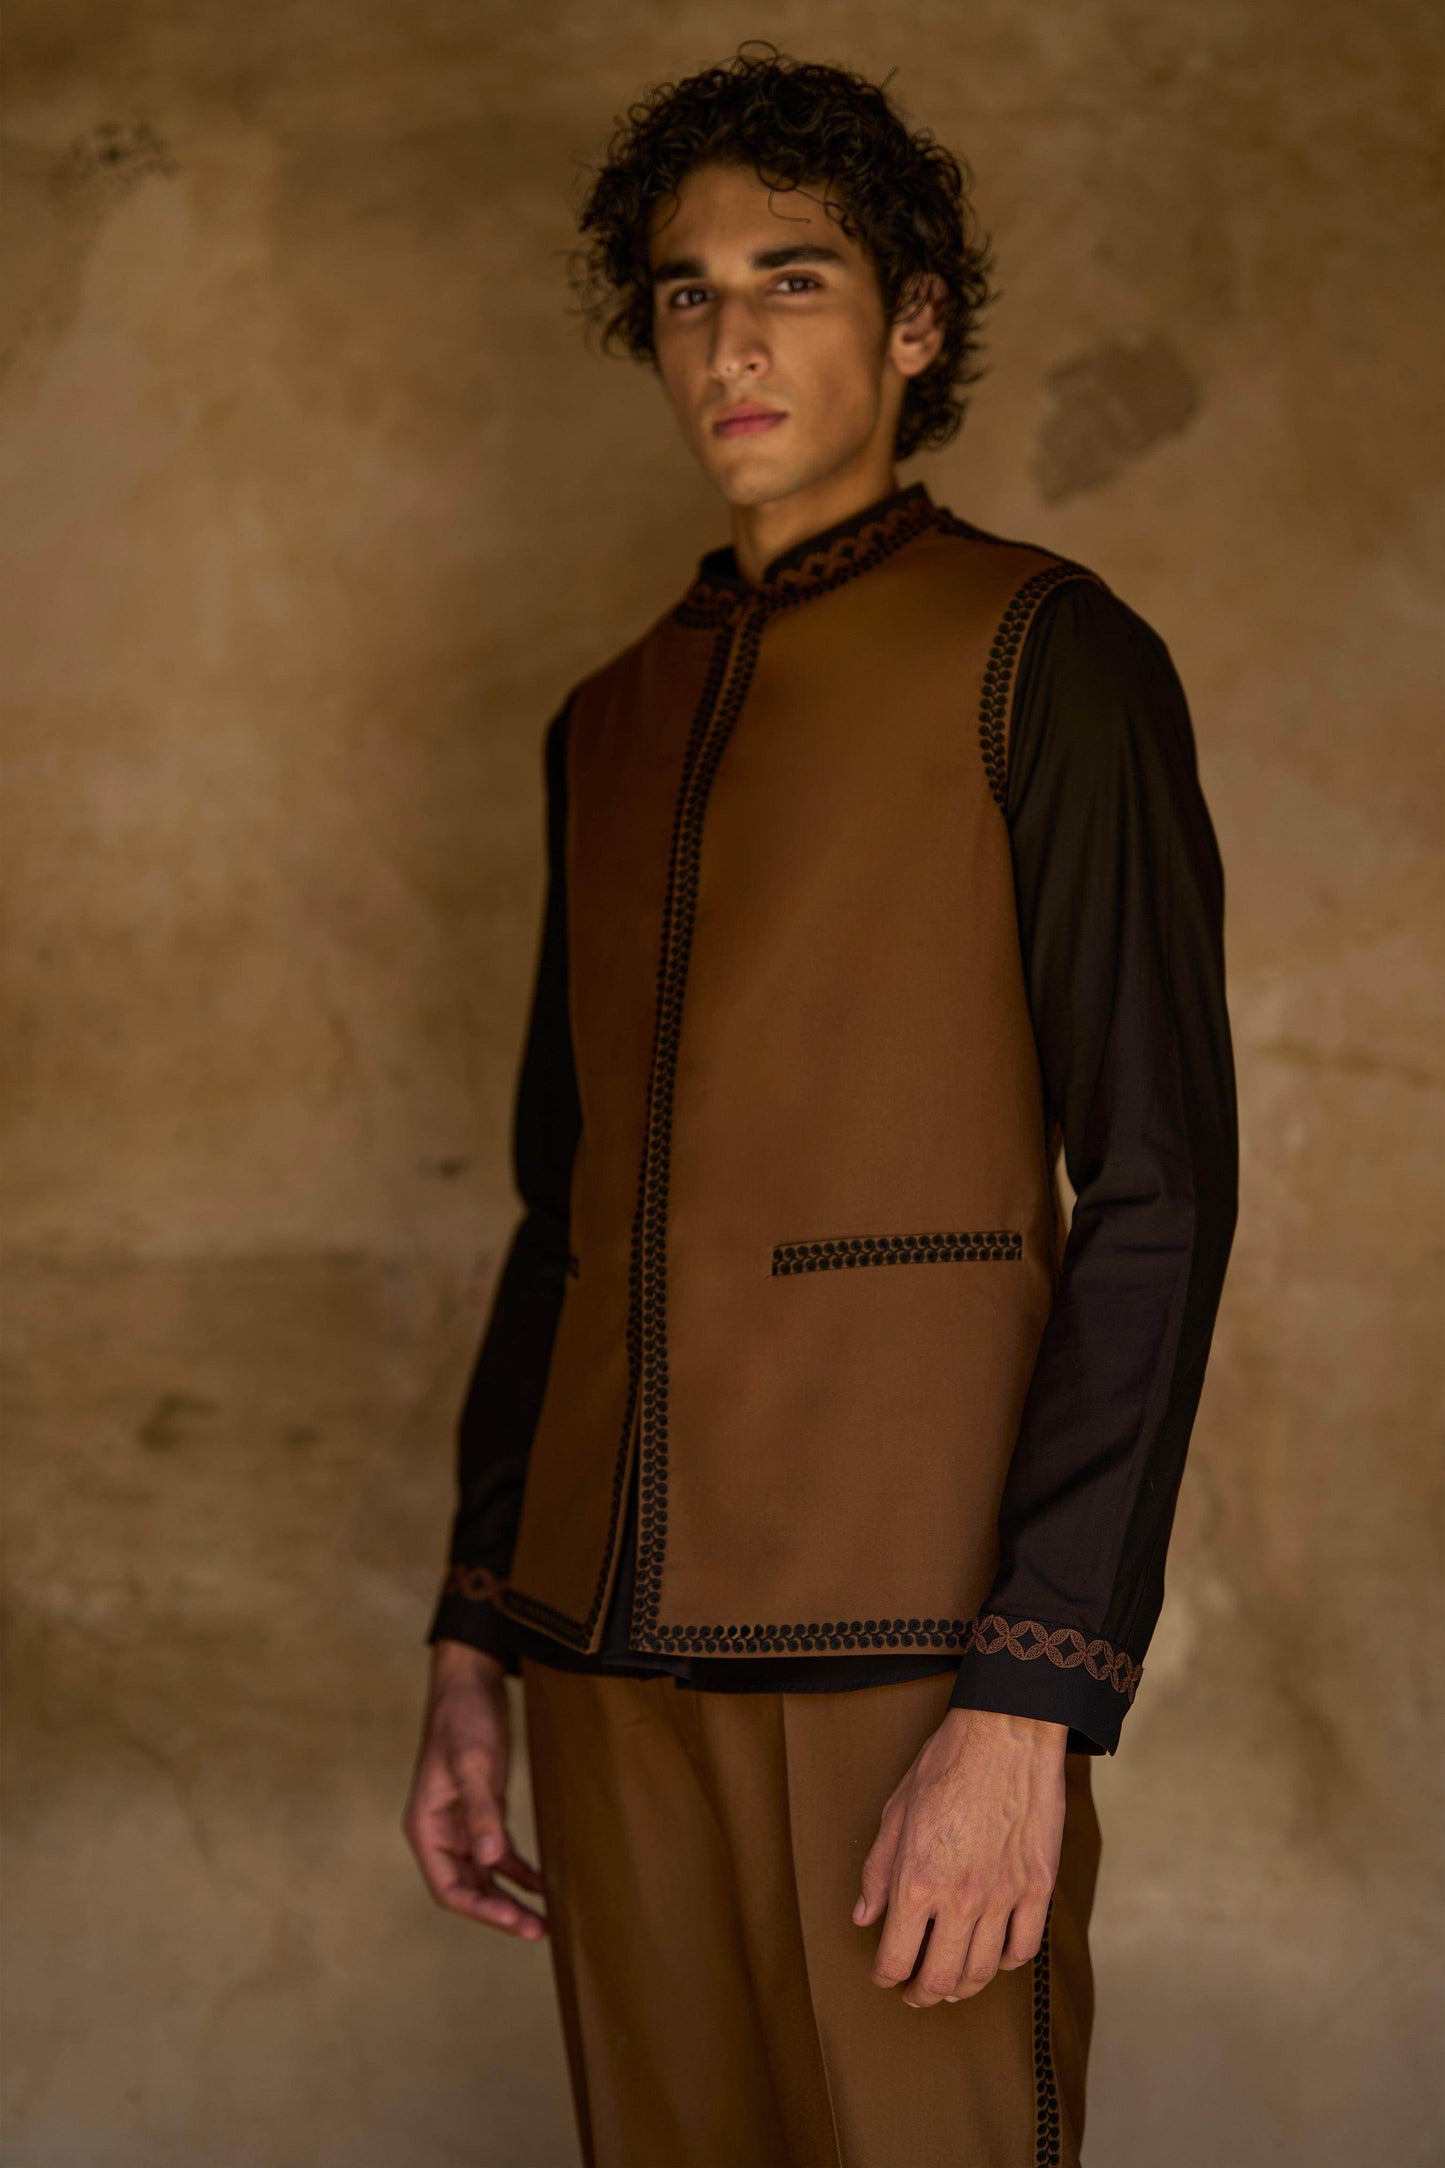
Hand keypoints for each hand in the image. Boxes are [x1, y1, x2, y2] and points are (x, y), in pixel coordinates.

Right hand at [402, 1638, 546, 1938]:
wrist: (472, 1682)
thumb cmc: (464, 1718)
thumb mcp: (473, 1763)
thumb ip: (482, 1811)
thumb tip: (492, 1860)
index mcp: (425, 1827)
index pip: (448, 1887)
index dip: (479, 1910)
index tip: (512, 1921)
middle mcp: (441, 1833)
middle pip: (468, 1889)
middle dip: (499, 1912)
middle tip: (537, 1931)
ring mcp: (462, 1824)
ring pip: (485, 1876)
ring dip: (511, 1899)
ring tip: (543, 1921)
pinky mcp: (484, 1812)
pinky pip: (500, 1854)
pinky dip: (519, 1871)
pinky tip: (543, 1885)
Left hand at [853, 1705, 1066, 2007]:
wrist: (1006, 1731)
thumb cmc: (946, 1763)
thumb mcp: (896, 1811)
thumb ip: (878, 1870)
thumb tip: (866, 1916)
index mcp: (917, 1881)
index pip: (896, 1958)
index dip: (885, 1975)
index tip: (884, 1974)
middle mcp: (961, 1899)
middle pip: (941, 1979)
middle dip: (922, 1994)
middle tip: (915, 1993)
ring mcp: (1004, 1896)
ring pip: (984, 1972)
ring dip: (963, 1988)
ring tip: (952, 1984)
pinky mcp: (1039, 1887)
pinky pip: (1024, 1948)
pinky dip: (1007, 1962)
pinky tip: (995, 1956)